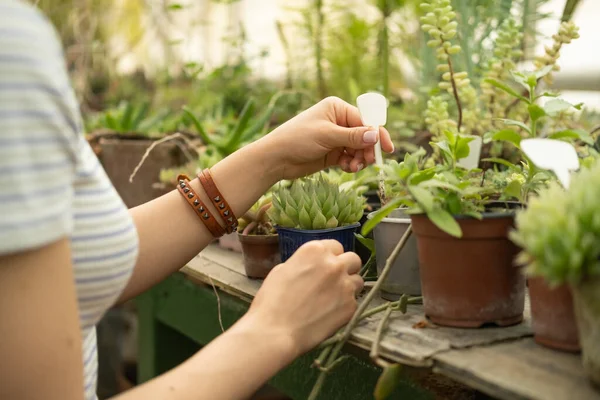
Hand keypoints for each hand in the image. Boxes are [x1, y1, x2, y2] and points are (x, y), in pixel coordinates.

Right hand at [244, 240, 363, 356]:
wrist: (276, 331)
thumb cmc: (272, 301)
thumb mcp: (282, 270)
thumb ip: (303, 263)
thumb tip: (312, 268)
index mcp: (315, 251)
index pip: (336, 246)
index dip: (330, 256)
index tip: (325, 266)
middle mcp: (335, 264)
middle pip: (353, 259)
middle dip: (346, 267)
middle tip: (334, 280)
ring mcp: (345, 285)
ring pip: (358, 281)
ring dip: (348, 286)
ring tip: (333, 299)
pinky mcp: (351, 306)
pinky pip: (354, 302)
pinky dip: (344, 306)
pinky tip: (329, 314)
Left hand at [261, 96, 394, 179]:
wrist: (276, 158)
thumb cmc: (297, 139)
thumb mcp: (327, 136)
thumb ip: (352, 137)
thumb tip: (376, 135)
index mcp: (337, 108)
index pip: (365, 120)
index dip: (377, 134)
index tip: (386, 148)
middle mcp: (339, 121)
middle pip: (364, 136)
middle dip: (367, 149)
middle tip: (367, 162)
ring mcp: (336, 138)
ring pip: (359, 149)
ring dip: (360, 159)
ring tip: (353, 167)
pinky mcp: (333, 153)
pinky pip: (350, 158)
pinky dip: (352, 164)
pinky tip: (347, 168)